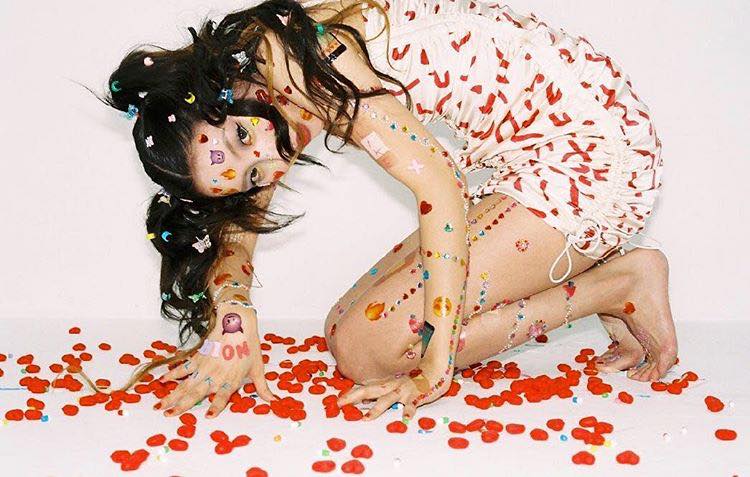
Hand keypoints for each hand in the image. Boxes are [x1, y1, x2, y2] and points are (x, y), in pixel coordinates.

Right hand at [154, 305, 274, 417]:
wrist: (238, 323)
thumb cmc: (250, 346)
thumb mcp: (258, 369)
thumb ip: (262, 388)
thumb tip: (274, 401)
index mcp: (231, 380)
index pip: (223, 397)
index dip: (216, 407)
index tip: (208, 417)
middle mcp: (215, 375)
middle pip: (196, 393)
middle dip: (181, 405)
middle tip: (168, 415)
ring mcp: (204, 367)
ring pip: (185, 384)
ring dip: (171, 394)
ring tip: (159, 405)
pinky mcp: (198, 357)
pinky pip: (183, 368)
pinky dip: (171, 374)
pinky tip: (161, 381)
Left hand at [336, 362, 452, 420]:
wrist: (435, 369)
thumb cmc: (417, 377)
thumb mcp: (398, 381)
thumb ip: (385, 388)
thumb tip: (368, 397)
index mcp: (387, 383)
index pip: (366, 387)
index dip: (351, 393)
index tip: (338, 400)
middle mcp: (393, 386)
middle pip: (370, 391)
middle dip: (354, 398)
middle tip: (340, 405)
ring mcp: (403, 391)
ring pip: (387, 400)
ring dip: (376, 409)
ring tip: (366, 418)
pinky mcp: (416, 397)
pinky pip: (411, 406)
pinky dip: (408, 412)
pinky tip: (405, 419)